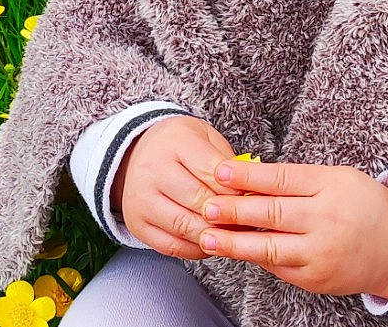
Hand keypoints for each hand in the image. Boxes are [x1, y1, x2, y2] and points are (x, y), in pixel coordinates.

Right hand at [115, 115, 247, 259]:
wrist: (137, 154)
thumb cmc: (179, 147)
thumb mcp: (205, 138)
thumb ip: (227, 163)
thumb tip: (249, 193)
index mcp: (174, 142)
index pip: (211, 171)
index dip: (235, 188)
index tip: (250, 196)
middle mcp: (152, 170)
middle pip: (199, 200)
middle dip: (227, 213)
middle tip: (247, 219)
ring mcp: (140, 200)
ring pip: (186, 227)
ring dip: (214, 234)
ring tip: (232, 233)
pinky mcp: (137, 225)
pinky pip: (172, 246)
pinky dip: (196, 248)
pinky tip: (210, 240)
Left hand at [195, 160, 387, 298]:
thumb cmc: (362, 205)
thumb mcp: (336, 180)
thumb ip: (297, 180)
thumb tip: (249, 181)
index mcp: (330, 187)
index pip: (281, 179)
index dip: (248, 176)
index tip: (220, 171)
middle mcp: (325, 220)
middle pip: (271, 214)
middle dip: (234, 210)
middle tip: (206, 205)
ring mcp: (320, 252)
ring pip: (269, 247)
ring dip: (234, 243)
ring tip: (208, 237)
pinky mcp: (316, 278)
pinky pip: (279, 267)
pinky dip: (256, 258)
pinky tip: (236, 251)